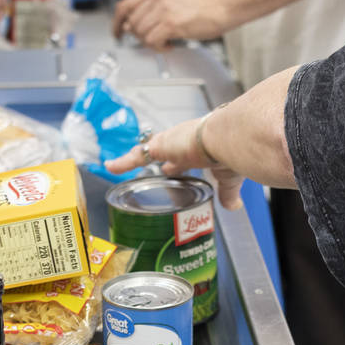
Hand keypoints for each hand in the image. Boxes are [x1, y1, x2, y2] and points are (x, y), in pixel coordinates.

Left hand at [105, 120, 244, 209]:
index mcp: (203, 149)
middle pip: (168, 152)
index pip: (186, 157)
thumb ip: (228, 192)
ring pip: (148, 151)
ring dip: (137, 158)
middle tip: (157, 167)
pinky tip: (109, 166)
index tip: (172, 168)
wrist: (229, 138)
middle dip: (163, 159)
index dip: (178, 163)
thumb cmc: (234, 152)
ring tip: (125, 166)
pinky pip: (136, 155)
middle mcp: (185, 142)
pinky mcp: (160, 147)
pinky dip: (123, 162)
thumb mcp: (229, 177)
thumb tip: (233, 207)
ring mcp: (171, 144)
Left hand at [112, 0, 229, 50]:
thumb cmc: (203, 5)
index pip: (125, 5)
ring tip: (165, 41)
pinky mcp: (171, 22)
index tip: (116, 33)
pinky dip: (159, 48)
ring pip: (140, 34)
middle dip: (140, 36)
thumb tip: (130, 26)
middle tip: (154, 40)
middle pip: (132, 23)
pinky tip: (169, 45)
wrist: (224, 5)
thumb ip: (152, 8)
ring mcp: (163, 7)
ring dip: (151, 43)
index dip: (117, 22)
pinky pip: (152, 41)